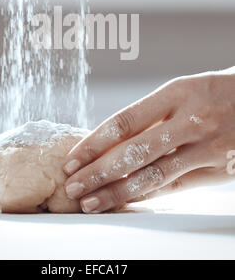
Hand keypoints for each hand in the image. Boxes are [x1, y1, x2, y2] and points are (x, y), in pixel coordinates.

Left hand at [63, 68, 234, 212]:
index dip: (94, 143)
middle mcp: (190, 120)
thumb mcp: (184, 90)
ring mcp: (206, 147)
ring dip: (117, 191)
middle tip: (73, 186)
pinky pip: (176, 187)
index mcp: (176, 93)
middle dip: (97, 172)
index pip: (124, 122)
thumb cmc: (216, 92)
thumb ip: (152, 115)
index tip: (72, 159)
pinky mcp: (219, 171)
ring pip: (152, 175)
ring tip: (91, 201)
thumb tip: (111, 139)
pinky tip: (126, 202)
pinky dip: (147, 196)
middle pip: (133, 152)